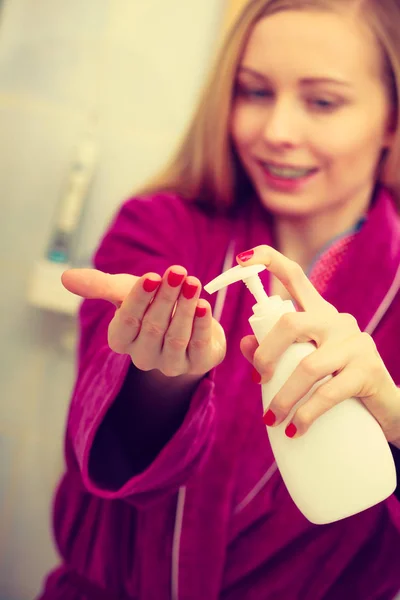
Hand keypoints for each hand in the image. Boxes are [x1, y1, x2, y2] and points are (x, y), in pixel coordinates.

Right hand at [61, 266, 225, 377]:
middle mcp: (143, 356)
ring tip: (193, 283)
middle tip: (178, 272)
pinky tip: (204, 305)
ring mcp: (169, 364)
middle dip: (166, 297)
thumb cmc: (151, 304)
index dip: (139, 299)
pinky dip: (202, 325)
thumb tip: (65, 277)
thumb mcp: (125, 290)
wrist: (186, 321)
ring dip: (185, 308)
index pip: (126, 322)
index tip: (152, 276)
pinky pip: (199, 346)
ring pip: (176, 337)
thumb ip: (99, 285)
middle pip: (153, 327)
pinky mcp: (196, 365)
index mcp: (121, 340)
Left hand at [237, 246, 399, 443]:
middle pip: (291, 323)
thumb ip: (273, 352)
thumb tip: (245, 344)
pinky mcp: (367, 371)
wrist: (385, 409)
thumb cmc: (337, 383)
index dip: (268, 261)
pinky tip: (295, 429)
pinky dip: (306, 414)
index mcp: (319, 314)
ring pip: (307, 365)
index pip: (294, 276)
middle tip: (259, 381)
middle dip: (266, 354)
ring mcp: (355, 344)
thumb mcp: (303, 364)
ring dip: (283, 397)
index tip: (241, 259)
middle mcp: (337, 321)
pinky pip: (328, 392)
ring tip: (272, 418)